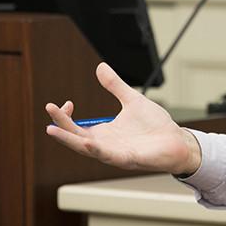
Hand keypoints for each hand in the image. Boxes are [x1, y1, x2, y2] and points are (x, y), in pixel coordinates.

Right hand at [45, 63, 201, 175]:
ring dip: (69, 140)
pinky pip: (109, 156)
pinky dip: (97, 150)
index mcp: (104, 132)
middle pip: (75, 137)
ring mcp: (115, 153)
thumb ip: (115, 86)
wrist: (177, 141)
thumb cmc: (155, 125)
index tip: (65, 103)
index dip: (66, 117)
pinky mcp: (128, 158)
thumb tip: (100, 67)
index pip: (76, 128)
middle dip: (60, 125)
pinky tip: (87, 142)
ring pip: (87, 148)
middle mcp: (105, 145)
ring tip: (52, 130)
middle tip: (49, 110)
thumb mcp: (132, 100)